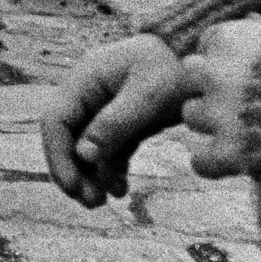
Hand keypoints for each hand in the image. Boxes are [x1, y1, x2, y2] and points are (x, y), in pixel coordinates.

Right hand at [40, 30, 187, 203]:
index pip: (56, 120)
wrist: (204, 59)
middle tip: (89, 202)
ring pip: (85, 146)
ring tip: (102, 202)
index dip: (59, 155)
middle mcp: (87, 93)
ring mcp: (104, 107)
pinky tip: (119, 189)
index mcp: (84, 80)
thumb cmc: (176, 69)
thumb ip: (115, 124)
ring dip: (90, 175)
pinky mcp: (123, 119)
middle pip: (66, 137)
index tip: (73, 186)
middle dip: (73, 171)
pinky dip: (110, 169)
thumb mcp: (148, 96)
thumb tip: (84, 155)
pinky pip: (108, 148)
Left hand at [178, 17, 260, 178]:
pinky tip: (233, 162)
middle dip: (209, 88)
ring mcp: (222, 113)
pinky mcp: (233, 152)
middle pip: (189, 77)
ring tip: (241, 132)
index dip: (225, 59)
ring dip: (212, 124)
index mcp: (235, 40)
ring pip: (191, 116)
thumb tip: (255, 23)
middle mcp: (218, 74)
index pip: (209, 43)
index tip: (241, 72)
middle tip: (235, 102)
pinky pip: (200, 161)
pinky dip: (213, 164)